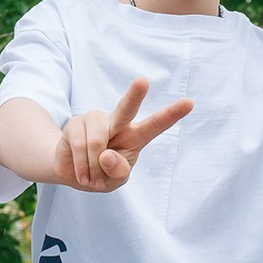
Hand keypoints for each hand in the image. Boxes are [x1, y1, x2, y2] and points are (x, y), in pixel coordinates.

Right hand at [53, 77, 194, 191]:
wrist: (73, 173)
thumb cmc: (101, 174)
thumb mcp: (115, 181)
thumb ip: (118, 172)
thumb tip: (106, 154)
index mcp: (135, 136)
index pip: (156, 124)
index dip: (172, 115)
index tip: (190, 103)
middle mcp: (118, 122)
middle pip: (127, 108)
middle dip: (135, 95)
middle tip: (143, 81)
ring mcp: (96, 119)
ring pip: (97, 144)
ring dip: (93, 168)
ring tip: (91, 177)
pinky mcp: (76, 123)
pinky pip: (80, 147)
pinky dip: (81, 167)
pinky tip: (81, 173)